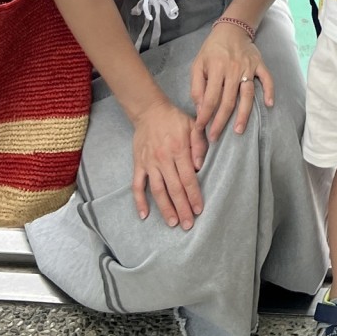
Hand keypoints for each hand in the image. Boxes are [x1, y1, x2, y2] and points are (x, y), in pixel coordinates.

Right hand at [130, 96, 205, 228]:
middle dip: (182, 208)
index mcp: (179, 150)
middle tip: (188, 224)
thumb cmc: (175, 119)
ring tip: (172, 222)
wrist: (150, 111)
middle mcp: (163, 159)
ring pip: (157, 190)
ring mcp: (149, 163)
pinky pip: (137, 185)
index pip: (188, 178)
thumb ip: (199, 145)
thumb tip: (199, 167)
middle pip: (174, 188)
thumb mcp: (193, 125)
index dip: (194, 195)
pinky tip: (144, 215)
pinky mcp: (138, 164)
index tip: (199, 210)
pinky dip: (139, 201)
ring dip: (165, 208)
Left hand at [190, 21, 273, 143]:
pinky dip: (269, 91)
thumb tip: (201, 108)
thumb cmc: (212, 49)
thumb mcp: (198, 64)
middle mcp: (233, 70)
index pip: (210, 98)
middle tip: (215, 137)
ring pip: (247, 95)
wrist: (232, 29)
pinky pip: (267, 79)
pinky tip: (269, 104)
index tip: (200, 129)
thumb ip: (197, 86)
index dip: (204, 116)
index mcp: (216, 69)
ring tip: (238, 130)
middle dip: (220, 122)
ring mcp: (248, 68)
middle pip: (228, 101)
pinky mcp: (259, 64)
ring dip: (243, 114)